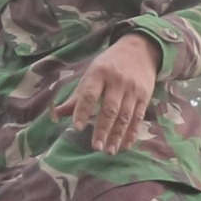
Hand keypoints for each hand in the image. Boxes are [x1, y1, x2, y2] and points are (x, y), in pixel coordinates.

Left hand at [51, 33, 160, 153]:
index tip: (77, 127)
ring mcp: (133, 89)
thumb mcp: (90, 75)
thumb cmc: (108, 66)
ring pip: (125, 116)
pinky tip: (125, 145)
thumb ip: (76, 97)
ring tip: (109, 151)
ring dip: (117, 135)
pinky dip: (132, 133)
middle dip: (102, 129)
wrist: (139, 50)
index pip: (90, 94)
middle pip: (109, 109)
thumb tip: (55, 115)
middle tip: (96, 147)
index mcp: (99, 73)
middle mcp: (117, 81)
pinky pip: (138, 117)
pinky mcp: (145, 96)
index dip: (83, 111)